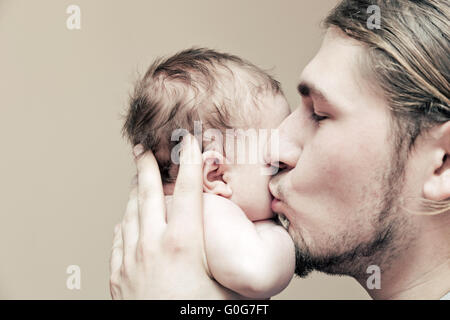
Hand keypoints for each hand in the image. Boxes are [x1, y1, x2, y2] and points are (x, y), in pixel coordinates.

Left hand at [109, 135, 239, 298]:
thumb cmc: (202, 314)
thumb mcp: (229, 285)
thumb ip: (234, 257)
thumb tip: (258, 242)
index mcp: (184, 243)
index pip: (188, 189)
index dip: (190, 160)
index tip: (188, 140)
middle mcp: (153, 245)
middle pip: (147, 193)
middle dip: (146, 165)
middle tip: (142, 147)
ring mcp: (131, 260)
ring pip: (130, 213)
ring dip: (134, 193)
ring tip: (137, 179)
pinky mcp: (119, 276)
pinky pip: (119, 239)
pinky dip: (125, 222)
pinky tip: (128, 219)